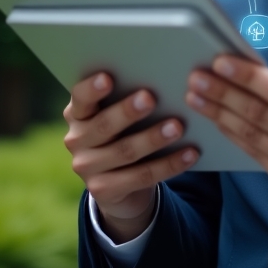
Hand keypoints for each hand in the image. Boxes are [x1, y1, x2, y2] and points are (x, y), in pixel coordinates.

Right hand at [64, 73, 198, 242]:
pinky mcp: (103, 190)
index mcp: (79, 113)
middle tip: (150, 98)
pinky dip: (169, 165)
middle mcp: (76, 139)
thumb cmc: (125, 131)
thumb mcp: (119, 114)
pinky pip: (141, 176)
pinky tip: (190, 153)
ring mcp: (87, 167)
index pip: (80, 97)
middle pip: (103, 125)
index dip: (92, 88)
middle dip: (127, 112)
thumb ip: (128, 96)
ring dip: (153, 139)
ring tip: (178, 127)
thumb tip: (163, 76)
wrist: (119, 183)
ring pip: (125, 152)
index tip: (108, 78)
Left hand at [186, 57, 267, 217]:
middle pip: (257, 113)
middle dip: (221, 93)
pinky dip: (236, 138)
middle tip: (197, 78)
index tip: (220, 62)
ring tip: (198, 98)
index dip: (246, 76)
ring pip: (251, 137)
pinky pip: (257, 158)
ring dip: (220, 115)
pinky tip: (221, 123)